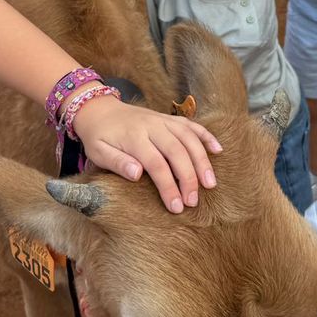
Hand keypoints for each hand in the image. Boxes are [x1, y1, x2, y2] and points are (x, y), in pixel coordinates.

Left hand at [70, 95, 220, 213]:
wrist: (99, 110)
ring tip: (210, 183)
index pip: (156, 164)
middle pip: (177, 152)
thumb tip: (137, 174)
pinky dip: (207, 136)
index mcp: (134, 137)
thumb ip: (117, 163)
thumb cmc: (99, 137)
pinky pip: (192, 125)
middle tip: (193, 201)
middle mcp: (152, 126)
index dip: (168, 186)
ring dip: (202, 161)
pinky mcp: (169, 119)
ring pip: (189, 138)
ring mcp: (163, 120)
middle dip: (189, 178)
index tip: (176, 206)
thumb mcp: (98, 152)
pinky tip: (218, 151)